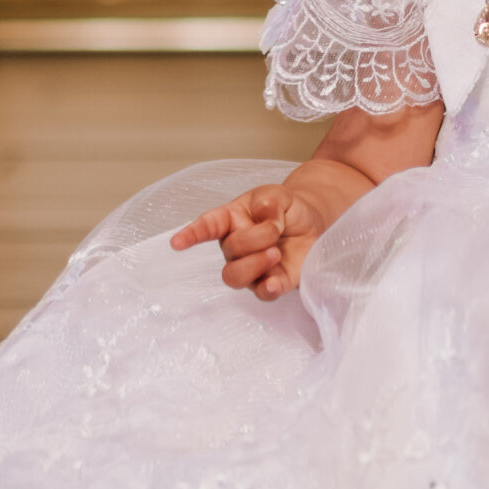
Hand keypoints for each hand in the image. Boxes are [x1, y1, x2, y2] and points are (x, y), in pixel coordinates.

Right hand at [170, 184, 330, 299]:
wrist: (312, 223)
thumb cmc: (286, 208)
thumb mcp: (278, 194)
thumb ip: (268, 202)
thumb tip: (264, 220)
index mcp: (231, 220)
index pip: (207, 227)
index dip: (191, 234)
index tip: (176, 243)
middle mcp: (236, 248)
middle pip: (229, 252)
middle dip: (253, 241)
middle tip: (276, 232)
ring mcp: (252, 268)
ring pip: (235, 277)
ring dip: (255, 265)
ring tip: (276, 252)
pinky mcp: (273, 282)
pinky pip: (262, 294)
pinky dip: (266, 289)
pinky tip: (273, 282)